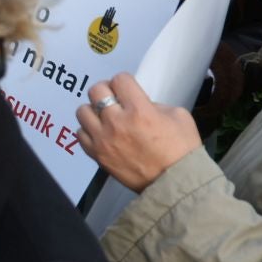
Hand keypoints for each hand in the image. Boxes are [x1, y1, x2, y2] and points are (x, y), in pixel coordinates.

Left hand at [76, 73, 201, 192]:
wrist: (174, 182)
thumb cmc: (181, 149)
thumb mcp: (178, 115)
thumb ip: (154, 104)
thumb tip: (138, 102)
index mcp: (139, 110)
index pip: (120, 80)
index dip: (125, 82)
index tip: (128, 89)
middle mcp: (116, 122)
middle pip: (96, 90)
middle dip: (106, 90)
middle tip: (114, 99)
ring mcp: (103, 140)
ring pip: (82, 111)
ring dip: (93, 111)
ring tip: (105, 117)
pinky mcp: (97, 155)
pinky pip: (80, 134)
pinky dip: (88, 131)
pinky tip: (101, 133)